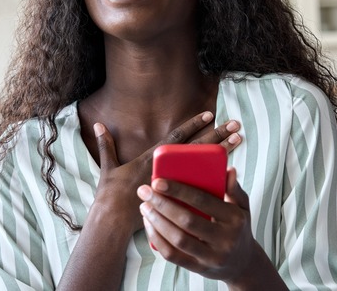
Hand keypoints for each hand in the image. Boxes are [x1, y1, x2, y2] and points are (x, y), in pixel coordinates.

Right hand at [91, 112, 242, 234]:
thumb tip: (98, 124)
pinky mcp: (178, 199)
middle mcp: (167, 169)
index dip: (193, 124)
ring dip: (223, 152)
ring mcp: (175, 184)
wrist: (113, 221)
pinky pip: (202, 187)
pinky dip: (216, 180)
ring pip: (205, 165)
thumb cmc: (111, 194)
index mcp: (152, 158)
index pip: (176, 138)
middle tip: (235, 123)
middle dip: (217, 134)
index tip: (210, 113)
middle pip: (197, 148)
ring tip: (239, 139)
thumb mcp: (108, 167)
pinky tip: (231, 171)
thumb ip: (106, 144)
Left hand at [137, 167, 268, 284]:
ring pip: (178, 239)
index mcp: (234, 219)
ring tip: (145, 206)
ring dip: (157, 221)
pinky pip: (173, 256)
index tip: (158, 182)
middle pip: (187, 221)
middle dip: (161, 204)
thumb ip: (235, 189)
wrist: (243, 264)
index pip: (203, 201)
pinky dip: (157, 239)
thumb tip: (228, 170)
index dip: (178, 191)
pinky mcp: (199, 268)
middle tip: (145, 191)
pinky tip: (149, 225)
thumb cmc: (238, 228)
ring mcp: (212, 257)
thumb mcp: (243, 208)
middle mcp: (225, 239)